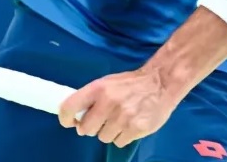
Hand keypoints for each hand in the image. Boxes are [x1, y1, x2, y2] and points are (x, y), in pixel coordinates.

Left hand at [58, 68, 179, 147]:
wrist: (161, 82)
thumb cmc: (131, 84)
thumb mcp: (108, 83)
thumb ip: (92, 98)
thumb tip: (76, 116)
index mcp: (98, 88)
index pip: (70, 107)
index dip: (65, 118)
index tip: (70, 122)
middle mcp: (108, 103)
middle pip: (86, 129)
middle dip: (91, 127)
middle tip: (101, 121)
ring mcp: (122, 118)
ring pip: (103, 138)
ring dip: (109, 132)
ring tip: (120, 120)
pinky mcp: (136, 129)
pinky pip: (119, 142)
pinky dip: (123, 136)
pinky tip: (130, 124)